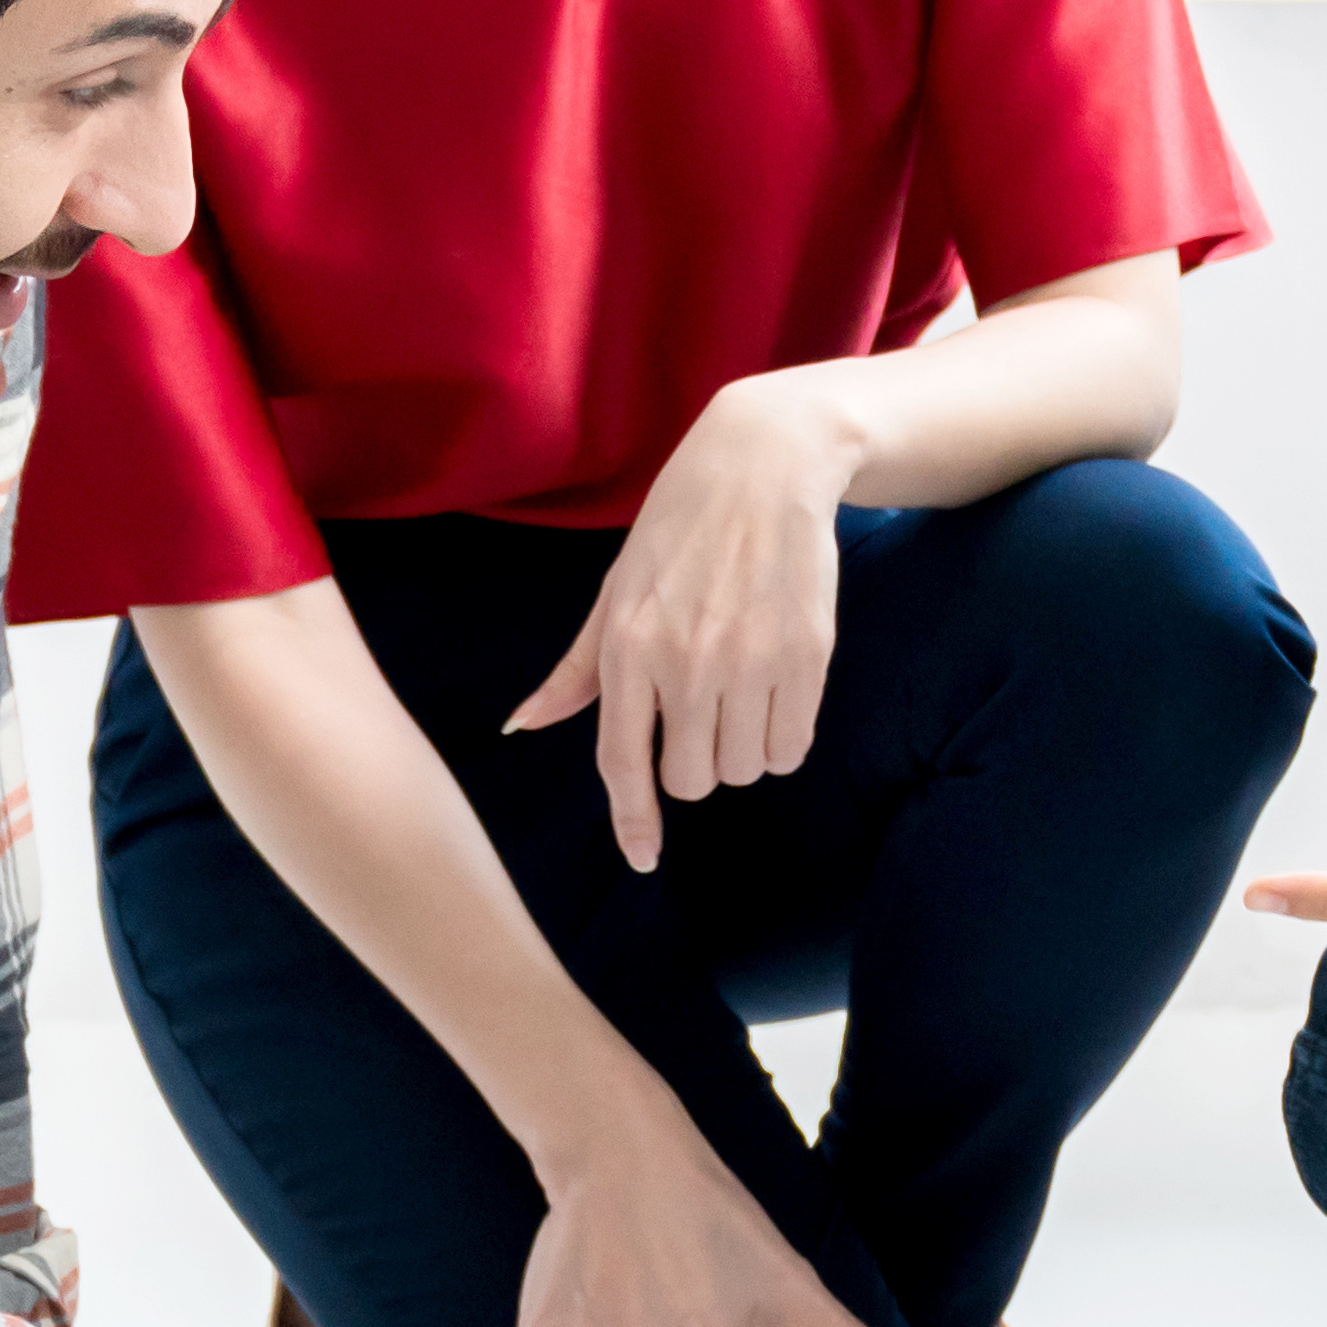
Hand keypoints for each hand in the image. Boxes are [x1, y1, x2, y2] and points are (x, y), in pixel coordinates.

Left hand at [503, 380, 856, 872]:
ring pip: (745, 767)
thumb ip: (576, 670)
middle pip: (692, 779)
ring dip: (744, 751)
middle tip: (705, 719)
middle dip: (697, 765)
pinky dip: (785, 738)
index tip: (643, 859)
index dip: (633, 820)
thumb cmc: (679, 529)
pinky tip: (777, 696)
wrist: (763, 467)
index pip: (621, 760)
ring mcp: (748, 659)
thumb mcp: (615, 593)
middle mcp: (684, 659)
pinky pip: (793, 745)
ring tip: (744, 696)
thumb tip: (521, 725)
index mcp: (628, 645)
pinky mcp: (806, 655)